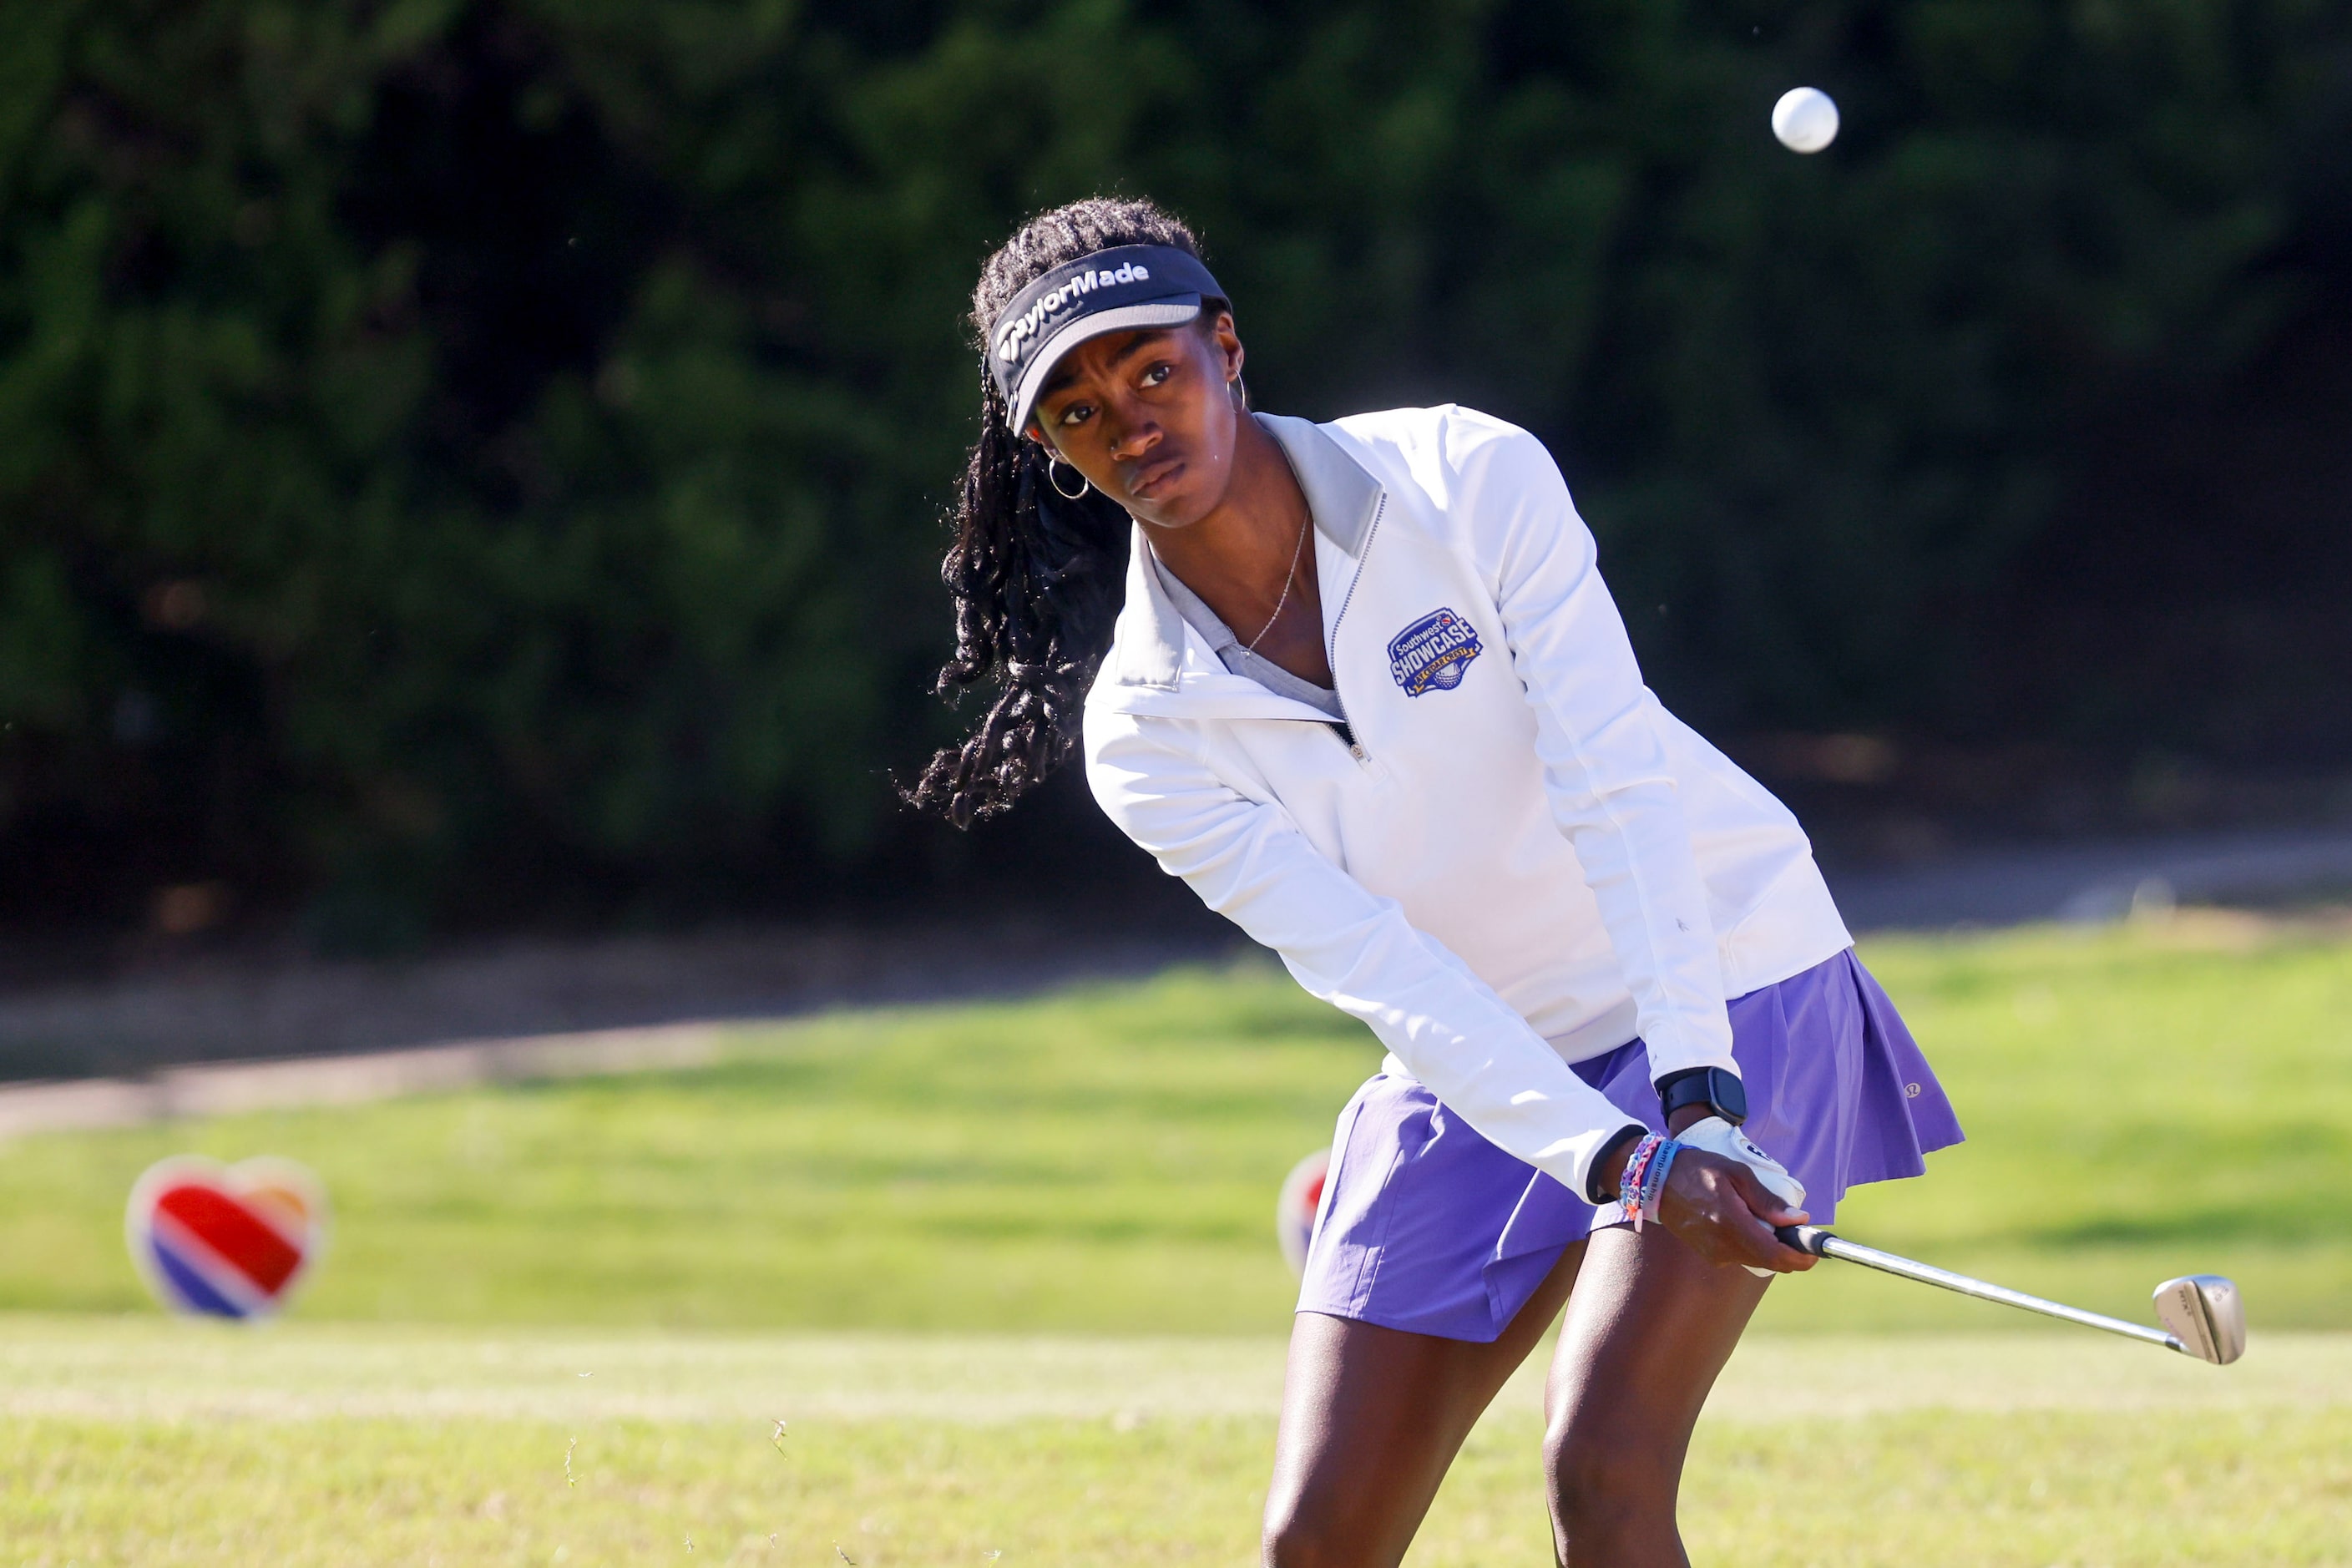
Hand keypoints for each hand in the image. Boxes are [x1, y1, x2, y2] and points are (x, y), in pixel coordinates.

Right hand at [1656, 1147, 1816, 1273]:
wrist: (1656, 1181)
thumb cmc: (1698, 1170)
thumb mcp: (1736, 1173)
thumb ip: (1767, 1199)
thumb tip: (1797, 1219)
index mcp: (1731, 1223)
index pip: (1774, 1255)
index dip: (1800, 1258)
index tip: (1814, 1251)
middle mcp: (1722, 1245)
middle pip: (1769, 1262)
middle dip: (1789, 1251)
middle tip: (1796, 1230)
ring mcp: (1714, 1254)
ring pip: (1756, 1260)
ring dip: (1770, 1247)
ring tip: (1768, 1221)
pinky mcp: (1709, 1255)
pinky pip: (1741, 1256)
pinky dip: (1753, 1245)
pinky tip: (1747, 1224)